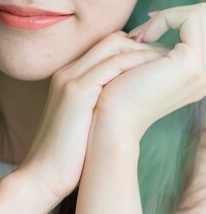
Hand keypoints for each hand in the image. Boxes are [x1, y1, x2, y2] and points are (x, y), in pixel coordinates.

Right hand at [13, 31, 166, 200]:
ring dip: (145, 51)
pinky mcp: (77, 91)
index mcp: (68, 78)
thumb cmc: (68, 155)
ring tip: (170, 63)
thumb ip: (99, 105)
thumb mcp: (84, 123)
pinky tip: (158, 73)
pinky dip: (138, 63)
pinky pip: (113, 64)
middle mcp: (67, 72)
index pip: (105, 48)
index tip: (160, 63)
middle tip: (171, 58)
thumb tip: (128, 105)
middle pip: (111, 40)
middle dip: (144, 45)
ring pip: (114, 46)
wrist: (43, 173)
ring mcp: (69, 79)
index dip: (134, 50)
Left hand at [93, 3, 205, 141]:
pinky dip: (166, 19)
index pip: (204, 27)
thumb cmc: (120, 93)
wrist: (113, 118)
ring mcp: (205, 68)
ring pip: (202, 15)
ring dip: (168, 16)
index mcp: (201, 73)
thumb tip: (153, 23)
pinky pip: (191, 19)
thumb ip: (158, 50)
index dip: (178, 19)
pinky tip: (142, 38)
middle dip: (174, 15)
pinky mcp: (192, 63)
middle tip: (142, 32)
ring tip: (141, 35)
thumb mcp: (146, 66)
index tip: (145, 33)